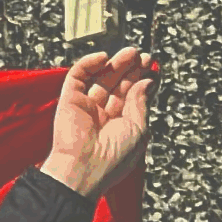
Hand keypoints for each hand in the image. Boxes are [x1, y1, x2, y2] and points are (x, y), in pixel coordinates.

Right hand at [41, 47, 155, 198]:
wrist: (83, 169)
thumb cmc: (113, 157)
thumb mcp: (138, 129)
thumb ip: (141, 103)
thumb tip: (147, 82)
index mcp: (119, 125)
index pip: (131, 97)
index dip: (141, 80)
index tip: (152, 67)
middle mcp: (102, 115)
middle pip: (117, 85)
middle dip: (131, 69)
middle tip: (144, 56)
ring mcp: (85, 106)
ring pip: (100, 78)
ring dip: (115, 64)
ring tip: (131, 52)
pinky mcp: (69, 100)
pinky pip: (77, 76)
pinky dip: (89, 64)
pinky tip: (104, 58)